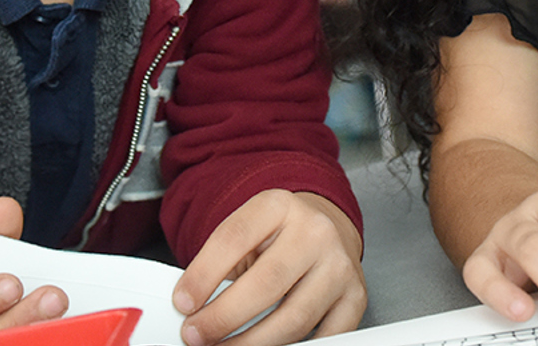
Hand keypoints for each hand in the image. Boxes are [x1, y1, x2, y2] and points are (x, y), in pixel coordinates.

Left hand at [172, 189, 364, 345]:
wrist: (325, 227)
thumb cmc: (277, 235)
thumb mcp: (246, 232)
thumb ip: (219, 263)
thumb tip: (189, 307)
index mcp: (278, 206)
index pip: (234, 239)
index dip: (203, 276)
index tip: (182, 304)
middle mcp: (315, 232)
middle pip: (266, 284)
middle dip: (223, 318)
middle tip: (196, 335)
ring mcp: (339, 265)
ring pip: (294, 319)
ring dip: (252, 343)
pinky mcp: (355, 297)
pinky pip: (325, 337)